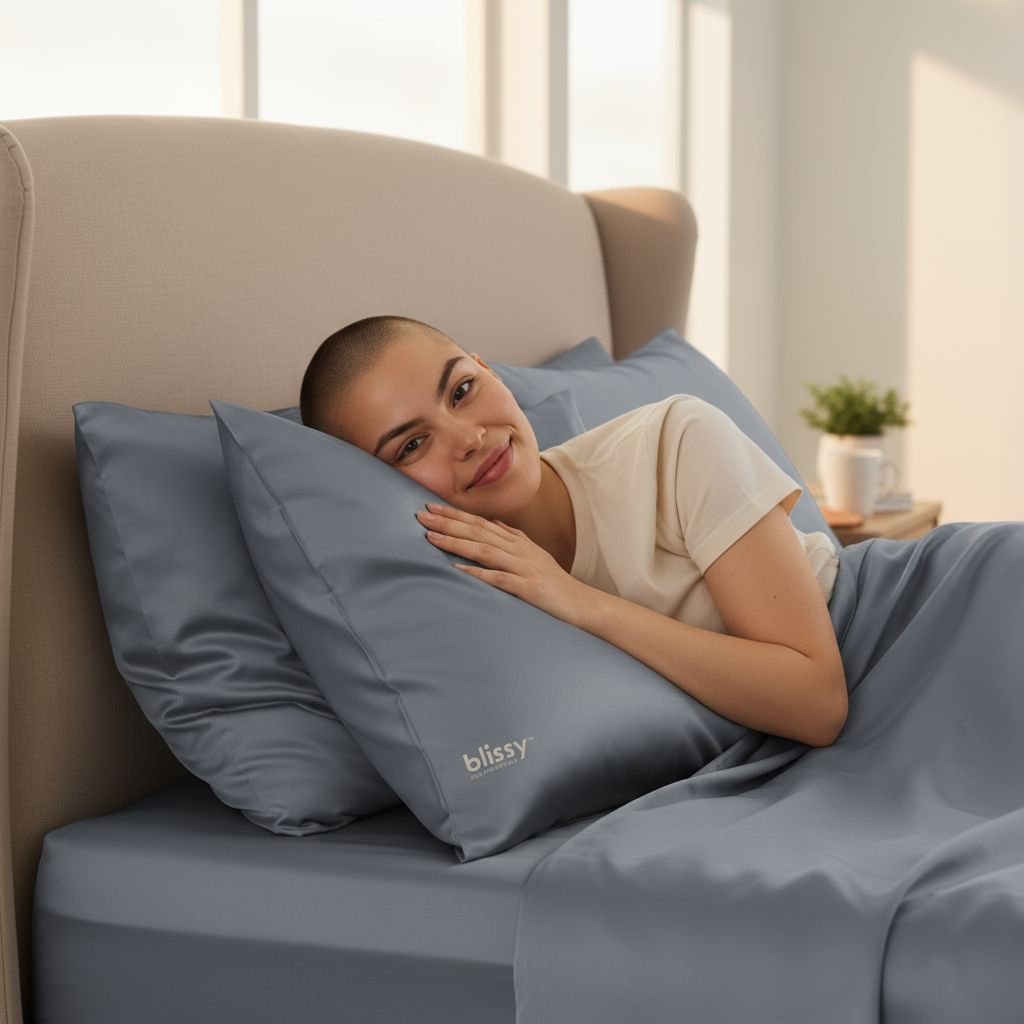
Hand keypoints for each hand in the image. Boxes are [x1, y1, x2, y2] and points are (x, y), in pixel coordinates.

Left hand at [415, 502, 588, 627]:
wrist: (580, 602)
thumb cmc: (554, 581)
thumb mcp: (534, 553)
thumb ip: (514, 536)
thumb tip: (494, 521)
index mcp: (517, 542)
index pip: (480, 524)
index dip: (455, 515)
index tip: (431, 506)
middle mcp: (517, 550)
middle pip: (478, 532)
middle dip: (448, 523)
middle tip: (421, 515)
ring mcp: (523, 567)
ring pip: (484, 550)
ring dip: (456, 542)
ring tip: (431, 537)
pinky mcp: (527, 587)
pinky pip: (499, 578)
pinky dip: (478, 573)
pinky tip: (458, 568)